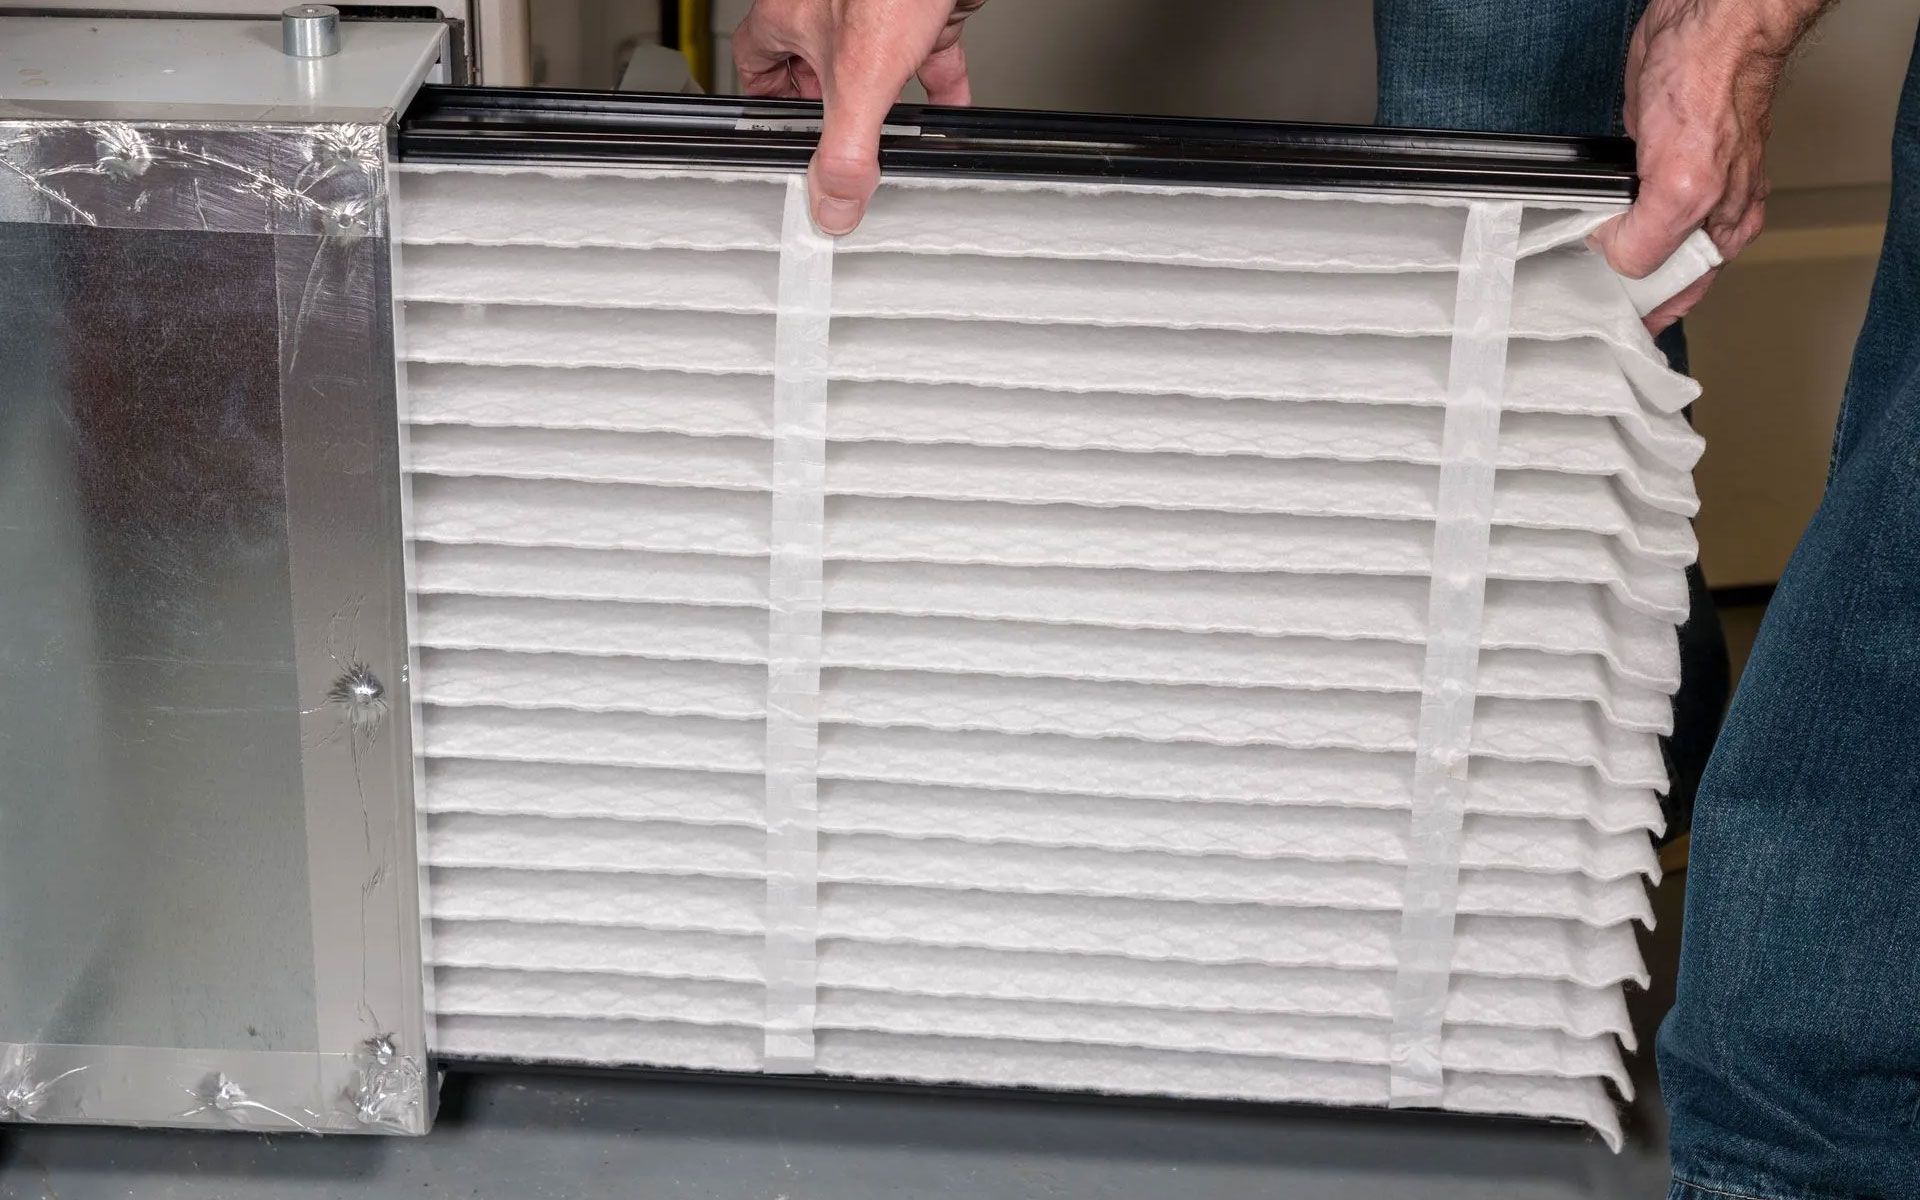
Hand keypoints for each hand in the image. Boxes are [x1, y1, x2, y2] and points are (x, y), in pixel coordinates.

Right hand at [734, 0, 988, 234]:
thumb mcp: (859, 81)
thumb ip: (845, 151)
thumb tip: (832, 204)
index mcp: (791, 18)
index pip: (754, 63)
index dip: (763, 100)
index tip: (777, 132)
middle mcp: (828, 10)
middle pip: (813, 66)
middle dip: (828, 108)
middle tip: (836, 143)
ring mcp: (875, 9)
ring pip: (870, 62)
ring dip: (882, 99)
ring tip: (890, 136)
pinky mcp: (921, 8)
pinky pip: (925, 52)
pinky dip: (937, 83)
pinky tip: (949, 108)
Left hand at [1592, 0, 1832, 332]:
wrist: (1702, 25)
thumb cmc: (1713, 85)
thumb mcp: (1684, 186)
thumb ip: (1651, 237)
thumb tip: (1616, 260)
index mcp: (1720, 228)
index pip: (1675, 294)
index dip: (1637, 309)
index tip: (1600, 320)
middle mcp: (1700, 212)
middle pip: (1649, 272)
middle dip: (1613, 286)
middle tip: (1570, 299)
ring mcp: (1672, 186)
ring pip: (1628, 239)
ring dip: (1597, 252)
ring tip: (1562, 270)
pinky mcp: (1646, 160)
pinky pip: (1615, 202)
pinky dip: (1592, 214)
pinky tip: (1573, 222)